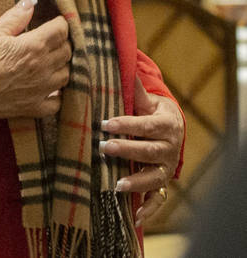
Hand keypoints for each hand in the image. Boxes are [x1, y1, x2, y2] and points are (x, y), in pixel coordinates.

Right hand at [0, 0, 71, 126]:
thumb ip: (16, 16)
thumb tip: (31, 2)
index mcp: (34, 46)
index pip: (61, 30)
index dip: (60, 23)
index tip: (55, 21)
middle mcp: (42, 68)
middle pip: (66, 52)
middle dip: (62, 42)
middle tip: (51, 38)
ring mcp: (40, 91)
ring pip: (66, 76)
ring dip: (62, 65)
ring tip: (51, 60)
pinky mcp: (32, 108)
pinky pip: (56, 102)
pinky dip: (57, 94)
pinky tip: (48, 87)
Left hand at [100, 76, 183, 226]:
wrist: (173, 130)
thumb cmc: (153, 112)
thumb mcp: (147, 100)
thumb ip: (135, 88)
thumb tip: (122, 60)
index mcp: (165, 125)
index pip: (144, 125)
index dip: (126, 124)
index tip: (105, 123)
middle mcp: (170, 148)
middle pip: (148, 151)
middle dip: (126, 150)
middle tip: (104, 148)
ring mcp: (167, 168)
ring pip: (153, 176)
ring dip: (136, 181)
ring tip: (116, 184)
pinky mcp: (164, 185)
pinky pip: (158, 200)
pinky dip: (148, 209)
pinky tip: (135, 216)